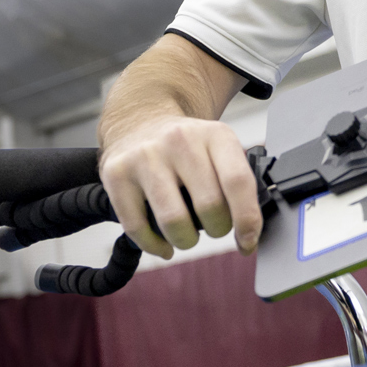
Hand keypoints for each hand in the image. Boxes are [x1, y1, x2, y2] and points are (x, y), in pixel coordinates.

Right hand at [98, 114, 262, 258]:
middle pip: (209, 206)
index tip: (247, 242)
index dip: (247, 220)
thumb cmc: (187, 147)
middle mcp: (180, 140)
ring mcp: (146, 156)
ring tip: (186, 236)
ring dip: (186, 241)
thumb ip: (236, 182)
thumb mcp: (218, 148)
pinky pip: (138, 228)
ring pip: (174, 221)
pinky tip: (163, 244)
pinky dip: (154, 246)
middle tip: (213, 227)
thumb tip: (250, 233)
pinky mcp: (116, 174)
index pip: (238, 182)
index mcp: (215, 134)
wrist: (139, 121)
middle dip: (217, 230)